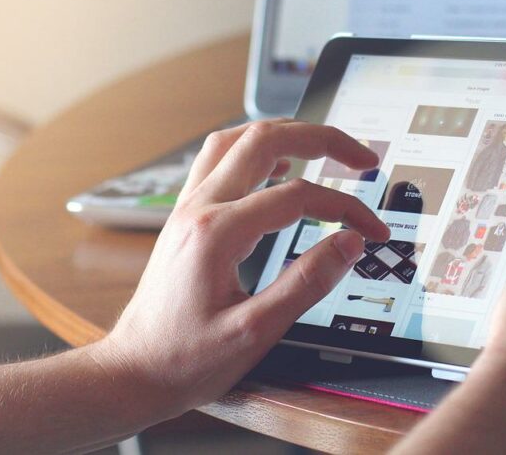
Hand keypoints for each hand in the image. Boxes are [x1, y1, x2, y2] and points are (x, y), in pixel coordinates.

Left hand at [94, 120, 389, 418]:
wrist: (133, 372)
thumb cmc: (184, 359)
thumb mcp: (254, 333)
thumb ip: (306, 284)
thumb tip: (347, 244)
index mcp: (216, 234)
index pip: (297, 196)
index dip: (345, 207)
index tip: (371, 230)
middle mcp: (198, 209)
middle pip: (264, 140)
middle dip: (321, 139)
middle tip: (362, 158)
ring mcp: (187, 209)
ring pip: (236, 140)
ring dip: (285, 134)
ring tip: (323, 147)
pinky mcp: (184, 219)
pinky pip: (218, 161)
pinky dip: (254, 151)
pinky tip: (276, 166)